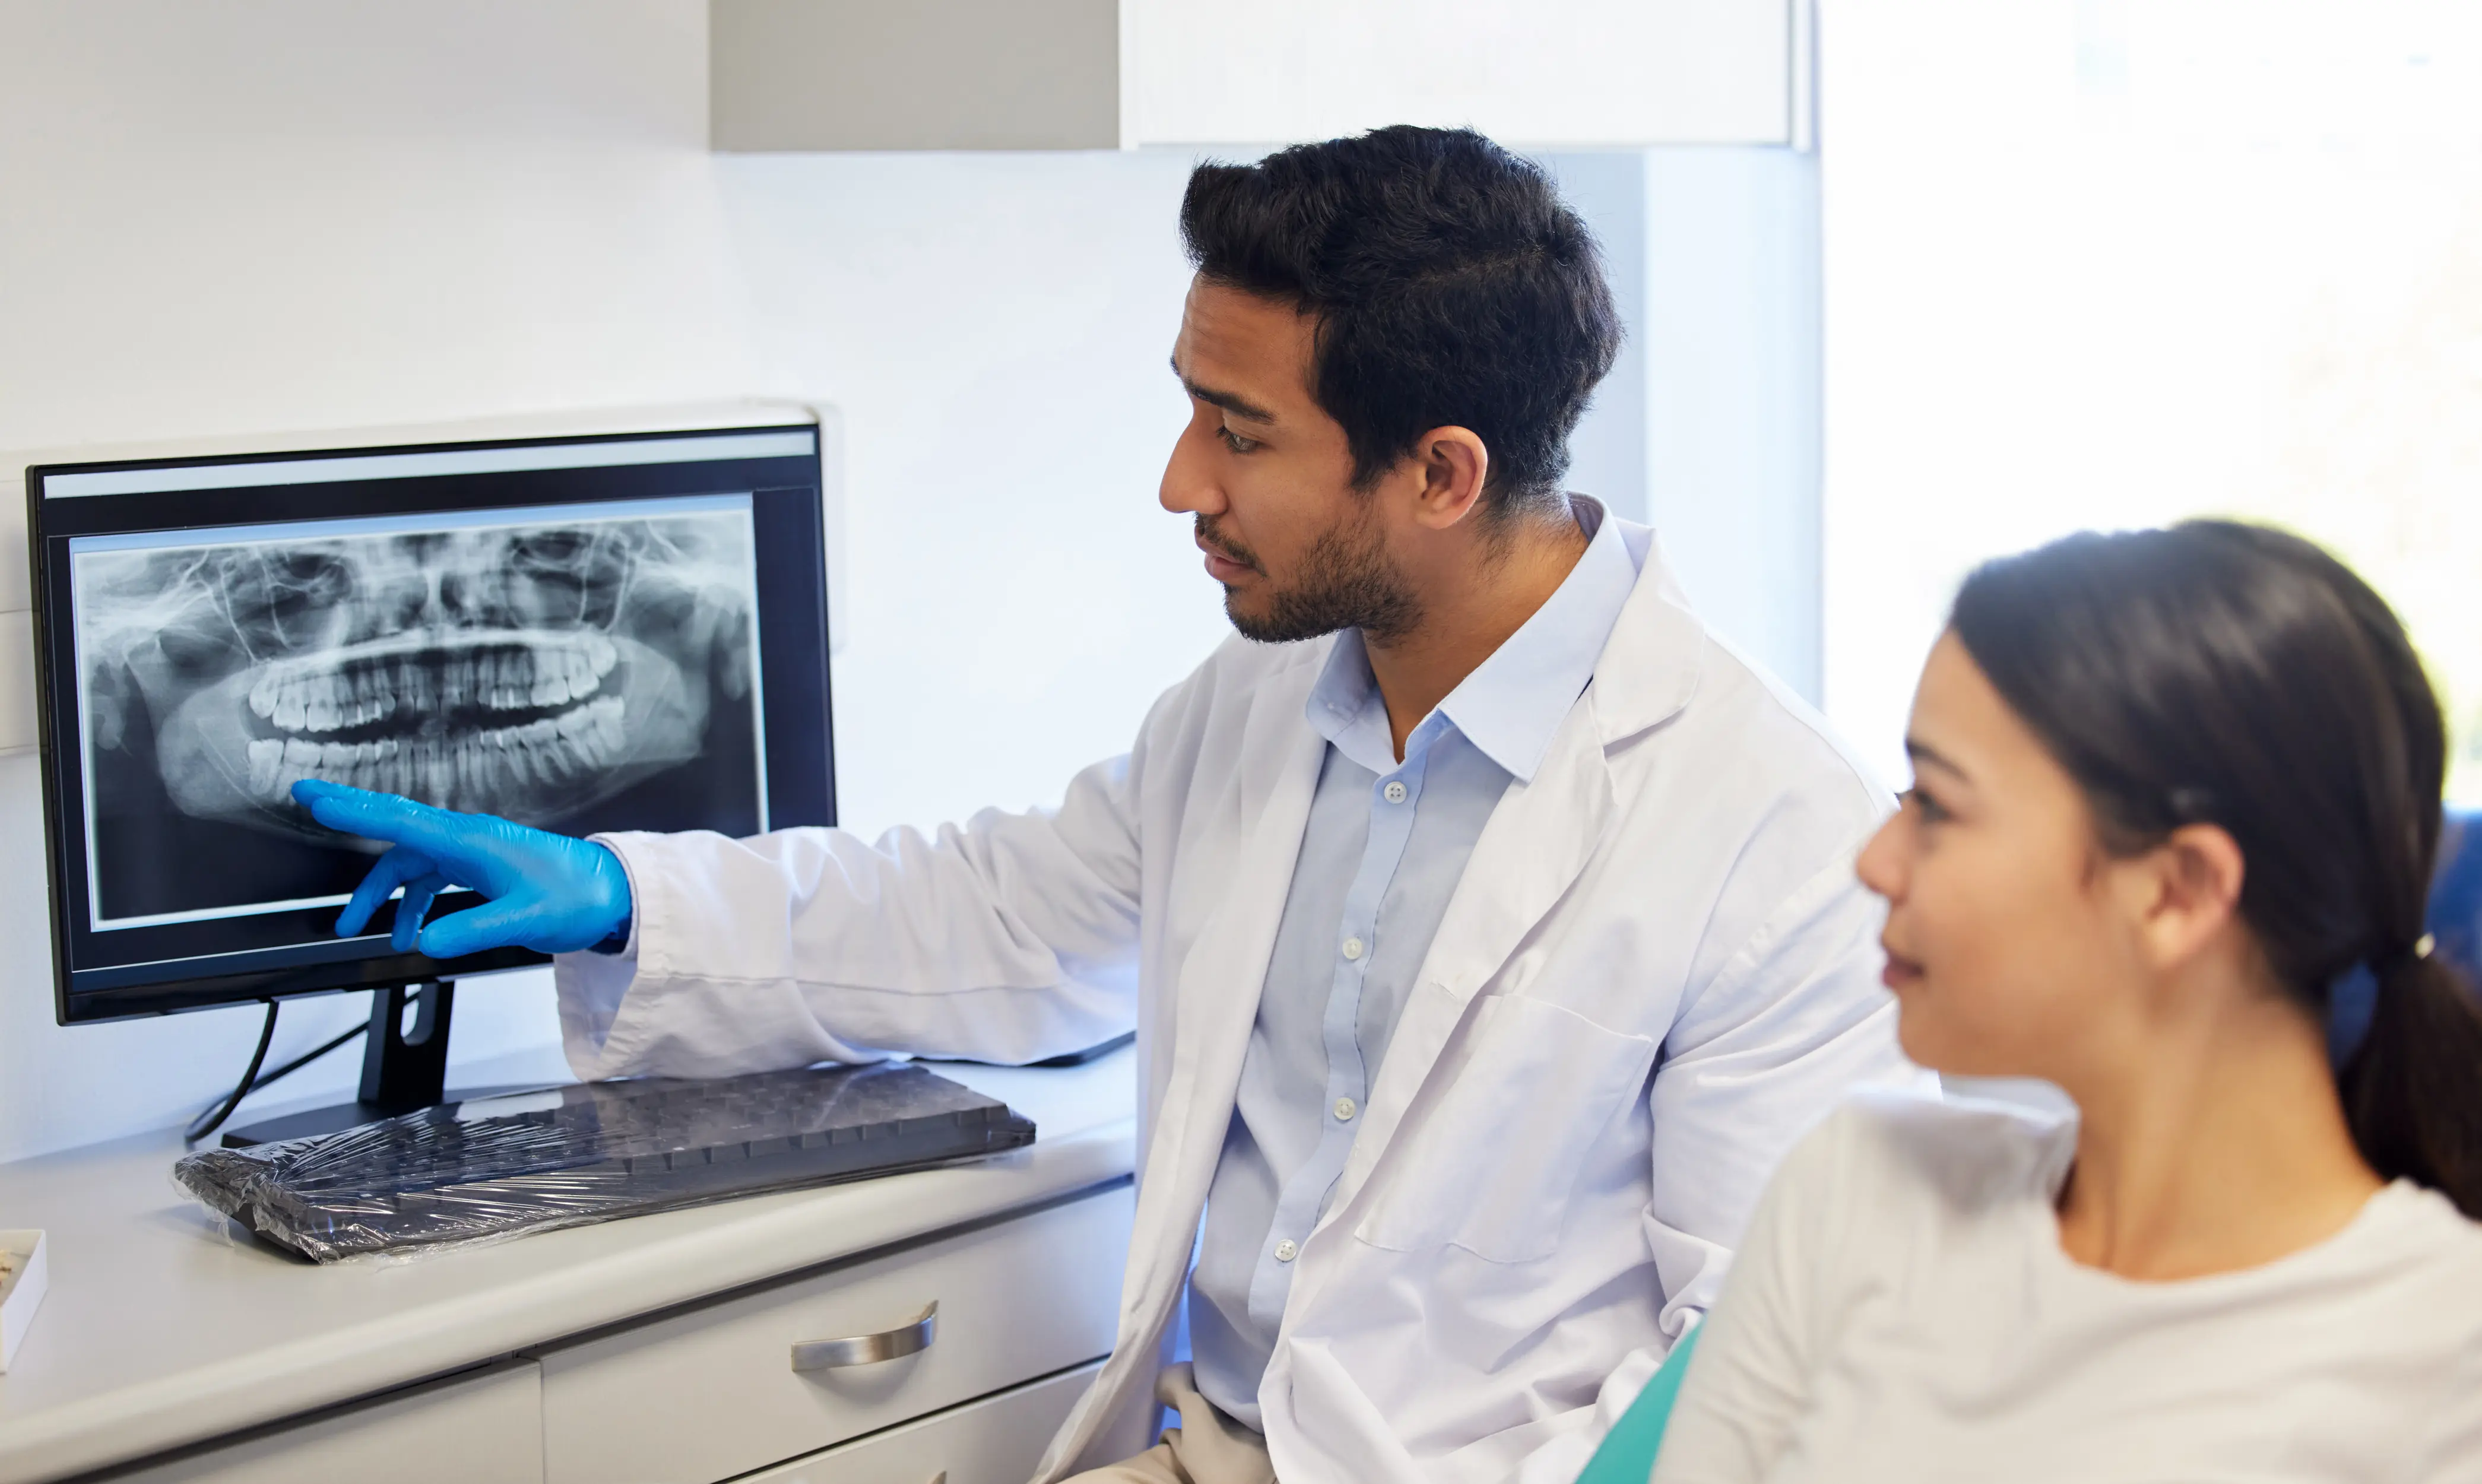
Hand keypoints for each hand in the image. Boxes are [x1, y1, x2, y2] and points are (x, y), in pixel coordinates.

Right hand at [292, 779, 633, 957]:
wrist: (615, 895)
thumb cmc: (580, 896)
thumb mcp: (524, 918)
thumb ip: (472, 929)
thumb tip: (426, 940)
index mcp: (472, 841)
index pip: (401, 821)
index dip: (353, 810)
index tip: (314, 797)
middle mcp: (468, 840)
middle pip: (397, 829)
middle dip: (351, 817)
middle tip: (307, 802)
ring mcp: (475, 854)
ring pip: (412, 863)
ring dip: (382, 893)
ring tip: (356, 926)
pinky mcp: (484, 870)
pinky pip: (434, 880)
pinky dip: (414, 904)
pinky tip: (411, 933)